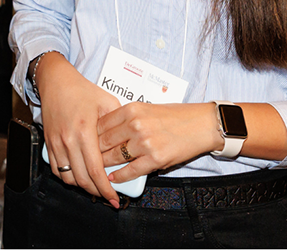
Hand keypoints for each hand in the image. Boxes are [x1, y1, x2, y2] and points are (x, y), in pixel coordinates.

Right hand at [35, 53, 121, 205]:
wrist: (56, 81)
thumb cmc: (82, 91)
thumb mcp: (107, 102)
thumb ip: (119, 125)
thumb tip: (130, 143)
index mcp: (85, 131)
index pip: (96, 170)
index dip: (106, 188)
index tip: (115, 198)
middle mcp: (69, 139)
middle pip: (82, 178)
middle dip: (97, 192)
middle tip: (108, 196)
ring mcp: (56, 142)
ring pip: (68, 177)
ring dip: (82, 186)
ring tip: (95, 187)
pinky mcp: (49, 142)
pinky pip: (56, 169)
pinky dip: (67, 177)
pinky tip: (78, 176)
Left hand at [97, 102, 218, 183]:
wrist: (201, 124)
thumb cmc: (174, 115)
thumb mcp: (145, 108)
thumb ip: (125, 118)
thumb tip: (105, 132)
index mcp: (131, 109)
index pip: (100, 124)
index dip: (90, 135)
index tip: (85, 142)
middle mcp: (136, 124)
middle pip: (104, 141)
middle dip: (93, 152)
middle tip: (86, 158)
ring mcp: (145, 142)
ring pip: (115, 157)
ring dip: (104, 165)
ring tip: (96, 170)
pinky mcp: (156, 158)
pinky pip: (132, 170)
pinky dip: (120, 176)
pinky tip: (113, 178)